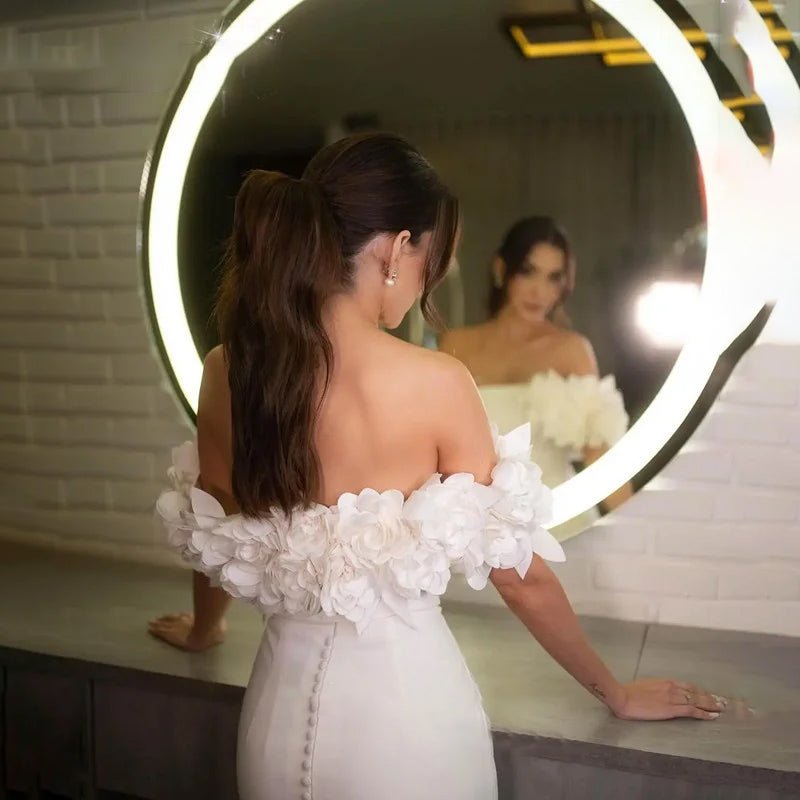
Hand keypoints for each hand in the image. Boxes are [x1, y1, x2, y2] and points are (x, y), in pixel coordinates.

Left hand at [147, 612, 226, 651]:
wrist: (206, 634)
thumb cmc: (214, 630)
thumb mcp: (219, 627)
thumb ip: (219, 627)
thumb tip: (223, 628)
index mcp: (193, 617)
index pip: (180, 616)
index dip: (174, 616)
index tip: (168, 616)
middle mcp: (183, 620)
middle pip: (170, 619)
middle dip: (163, 620)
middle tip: (154, 619)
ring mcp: (176, 627)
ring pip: (164, 625)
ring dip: (157, 624)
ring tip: (150, 624)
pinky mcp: (171, 636)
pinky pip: (161, 633)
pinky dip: (156, 631)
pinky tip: (150, 631)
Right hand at [611, 678, 726, 720]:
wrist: (623, 697)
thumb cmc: (629, 692)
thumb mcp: (646, 686)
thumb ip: (657, 689)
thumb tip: (662, 694)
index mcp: (666, 682)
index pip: (689, 686)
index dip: (701, 691)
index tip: (709, 694)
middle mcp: (672, 688)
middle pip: (696, 693)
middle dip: (710, 697)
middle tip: (722, 701)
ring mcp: (672, 698)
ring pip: (697, 701)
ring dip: (711, 705)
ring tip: (721, 708)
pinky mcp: (671, 709)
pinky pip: (692, 711)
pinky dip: (703, 713)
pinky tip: (712, 716)